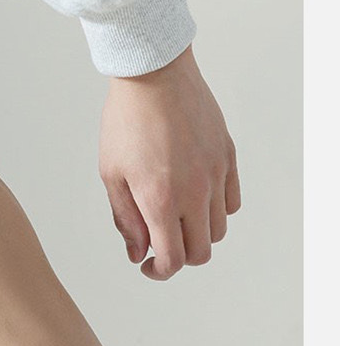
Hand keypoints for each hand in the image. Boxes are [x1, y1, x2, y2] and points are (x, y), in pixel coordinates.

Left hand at [99, 45, 240, 279]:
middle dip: (180, 256)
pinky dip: (217, 210)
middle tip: (161, 244)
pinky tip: (196, 199)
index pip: (174, 260)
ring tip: (177, 217)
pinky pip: (232, 201)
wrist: (154, 73)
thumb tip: (138, 254)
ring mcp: (216, 174)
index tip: (147, 265)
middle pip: (202, 252)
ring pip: (220, 229)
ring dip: (198, 234)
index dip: (160, 272)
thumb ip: (127, 221)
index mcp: (162, 201)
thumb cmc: (126, 122)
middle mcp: (195, 192)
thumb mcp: (112, 176)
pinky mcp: (227, 156)